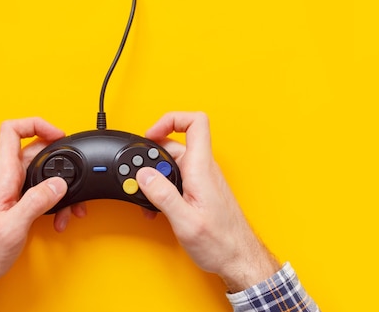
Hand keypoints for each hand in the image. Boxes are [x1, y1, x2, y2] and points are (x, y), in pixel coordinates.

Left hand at [0, 117, 85, 289]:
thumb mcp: (12, 227)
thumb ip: (36, 201)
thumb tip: (58, 182)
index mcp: (2, 176)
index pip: (12, 131)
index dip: (36, 124)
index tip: (57, 133)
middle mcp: (6, 179)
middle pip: (34, 150)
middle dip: (58, 159)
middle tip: (73, 172)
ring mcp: (11, 190)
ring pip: (40, 173)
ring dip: (58, 186)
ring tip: (69, 205)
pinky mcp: (16, 203)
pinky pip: (39, 191)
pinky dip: (53, 200)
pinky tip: (58, 216)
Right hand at [136, 112, 279, 291]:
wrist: (239, 259)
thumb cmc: (221, 243)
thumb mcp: (185, 221)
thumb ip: (163, 195)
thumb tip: (144, 175)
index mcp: (202, 168)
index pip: (195, 123)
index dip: (171, 119)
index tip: (151, 134)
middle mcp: (203, 169)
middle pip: (175, 144)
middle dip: (153, 156)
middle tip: (139, 174)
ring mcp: (202, 179)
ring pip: (173, 163)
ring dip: (156, 176)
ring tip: (145, 195)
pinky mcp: (199, 191)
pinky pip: (177, 178)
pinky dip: (162, 188)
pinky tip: (156, 207)